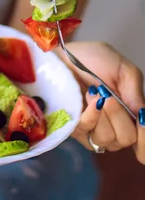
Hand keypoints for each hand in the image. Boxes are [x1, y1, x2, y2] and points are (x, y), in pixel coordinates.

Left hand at [62, 41, 144, 161]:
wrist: (63, 55)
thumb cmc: (92, 60)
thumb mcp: (122, 69)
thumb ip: (135, 91)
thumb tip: (142, 115)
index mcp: (130, 116)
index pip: (143, 145)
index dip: (144, 135)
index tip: (139, 115)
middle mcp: (115, 129)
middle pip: (127, 139)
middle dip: (118, 114)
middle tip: (107, 94)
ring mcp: (94, 131)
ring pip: (107, 138)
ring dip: (102, 112)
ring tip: (93, 92)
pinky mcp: (74, 130)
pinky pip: (87, 133)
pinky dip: (90, 115)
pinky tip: (88, 100)